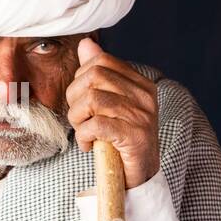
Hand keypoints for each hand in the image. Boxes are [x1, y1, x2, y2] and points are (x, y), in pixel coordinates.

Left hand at [66, 38, 160, 188]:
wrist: (140, 176)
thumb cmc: (122, 140)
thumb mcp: (111, 105)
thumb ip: (100, 74)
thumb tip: (86, 44)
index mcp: (141, 84)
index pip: (101, 61)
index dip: (81, 79)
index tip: (83, 101)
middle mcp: (145, 96)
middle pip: (93, 77)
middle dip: (75, 98)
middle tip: (80, 118)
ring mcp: (142, 116)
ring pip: (91, 99)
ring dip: (78, 119)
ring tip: (84, 132)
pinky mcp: (135, 136)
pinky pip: (96, 125)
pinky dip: (84, 136)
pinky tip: (88, 145)